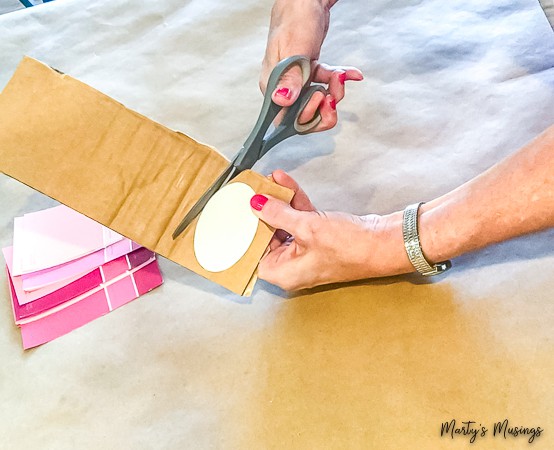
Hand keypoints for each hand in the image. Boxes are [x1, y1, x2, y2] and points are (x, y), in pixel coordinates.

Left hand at [250, 171, 412, 289]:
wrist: (385, 243)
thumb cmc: (350, 247)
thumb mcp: (307, 227)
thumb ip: (278, 214)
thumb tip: (256, 204)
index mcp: (284, 273)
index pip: (254, 253)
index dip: (248, 232)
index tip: (241, 210)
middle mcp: (293, 265)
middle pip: (269, 236)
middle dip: (264, 210)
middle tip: (256, 189)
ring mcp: (307, 251)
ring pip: (286, 224)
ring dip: (281, 202)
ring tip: (271, 180)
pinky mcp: (320, 238)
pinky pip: (301, 220)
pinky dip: (296, 203)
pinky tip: (287, 184)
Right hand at [260, 0, 362, 131]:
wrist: (305, 0)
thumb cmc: (294, 19)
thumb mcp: (294, 49)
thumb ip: (290, 77)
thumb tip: (282, 100)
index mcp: (272, 85)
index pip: (285, 119)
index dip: (305, 116)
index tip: (318, 99)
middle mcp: (283, 87)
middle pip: (303, 117)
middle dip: (322, 110)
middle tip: (332, 96)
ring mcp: (297, 81)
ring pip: (317, 103)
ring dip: (334, 93)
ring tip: (340, 77)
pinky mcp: (309, 73)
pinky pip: (326, 85)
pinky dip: (339, 80)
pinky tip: (350, 73)